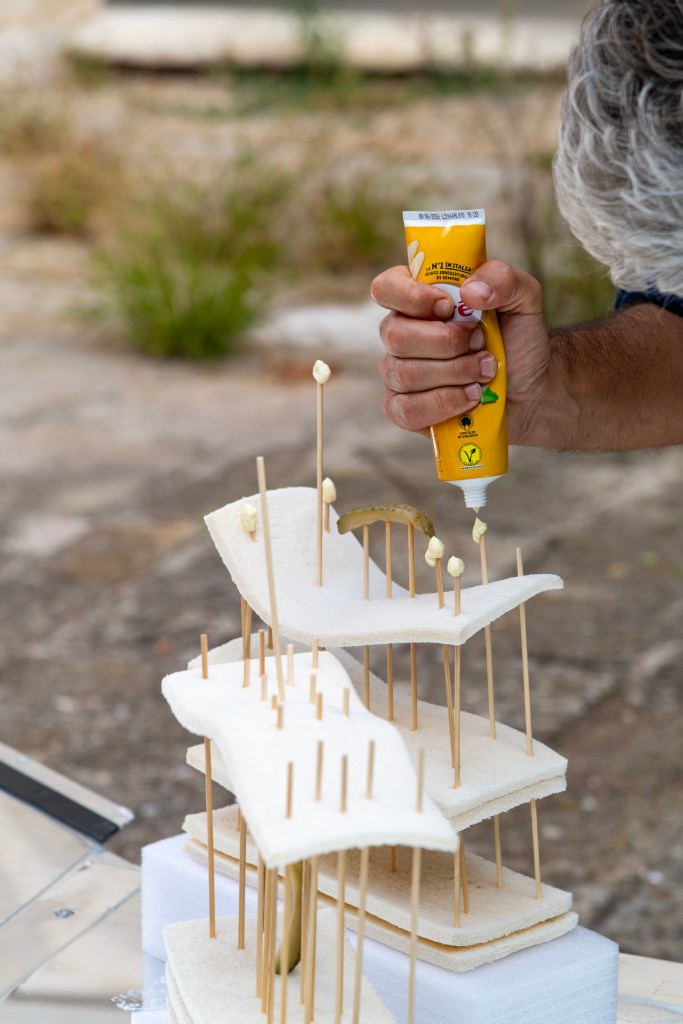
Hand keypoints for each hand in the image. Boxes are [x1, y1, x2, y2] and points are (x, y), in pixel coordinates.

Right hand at [371, 261, 550, 444]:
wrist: (531, 388)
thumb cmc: (517, 339)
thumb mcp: (523, 298)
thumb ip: (502, 278)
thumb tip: (470, 291)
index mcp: (419, 299)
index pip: (386, 288)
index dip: (409, 296)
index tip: (447, 307)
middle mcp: (400, 334)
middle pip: (395, 335)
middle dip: (446, 343)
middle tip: (479, 343)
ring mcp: (398, 374)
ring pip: (405, 374)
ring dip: (454, 373)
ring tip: (484, 371)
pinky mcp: (404, 410)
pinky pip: (407, 409)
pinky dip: (444, 403)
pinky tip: (470, 397)